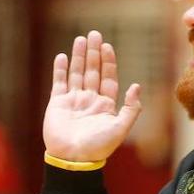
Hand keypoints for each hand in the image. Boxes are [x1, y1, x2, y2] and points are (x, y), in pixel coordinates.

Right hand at [42, 31, 141, 162]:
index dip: (108, 62)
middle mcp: (90, 100)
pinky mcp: (57, 104)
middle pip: (93, 71)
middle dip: (94, 53)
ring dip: (79, 57)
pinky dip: (60, 70)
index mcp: (105, 105)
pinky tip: (62, 56)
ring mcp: (73, 101)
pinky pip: (59, 83)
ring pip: (77, 73)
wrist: (73, 159)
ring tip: (80, 39)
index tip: (107, 46)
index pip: (108, 78)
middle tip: (94, 34)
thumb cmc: (98, 147)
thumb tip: (136, 86)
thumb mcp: (120, 128)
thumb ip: (130, 108)